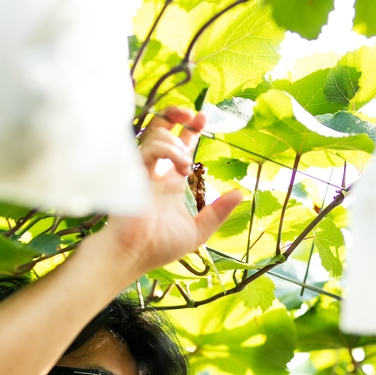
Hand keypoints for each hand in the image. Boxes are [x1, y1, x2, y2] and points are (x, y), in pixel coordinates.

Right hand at [96, 106, 242, 277]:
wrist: (135, 255)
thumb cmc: (159, 248)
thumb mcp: (198, 231)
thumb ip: (218, 213)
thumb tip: (241, 194)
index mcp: (169, 183)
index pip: (178, 146)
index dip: (190, 130)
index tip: (203, 119)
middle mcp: (156, 173)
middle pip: (162, 130)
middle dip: (178, 116)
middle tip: (197, 117)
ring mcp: (143, 171)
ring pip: (157, 135)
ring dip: (178, 144)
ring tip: (187, 167)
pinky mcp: (134, 173)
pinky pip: (150, 148)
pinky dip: (169, 151)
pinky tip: (181, 168)